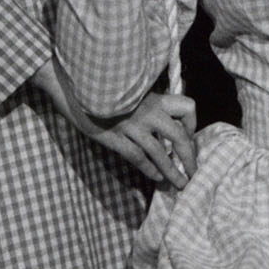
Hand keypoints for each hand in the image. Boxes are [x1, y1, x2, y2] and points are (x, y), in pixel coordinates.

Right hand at [32, 60, 198, 185]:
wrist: (74, 84)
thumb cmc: (105, 86)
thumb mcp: (132, 89)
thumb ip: (148, 102)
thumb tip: (164, 118)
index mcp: (155, 97)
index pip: (187, 108)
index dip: (191, 124)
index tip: (187, 135)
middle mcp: (148, 112)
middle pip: (179, 137)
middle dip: (190, 157)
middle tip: (194, 171)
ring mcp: (131, 126)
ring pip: (160, 153)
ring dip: (172, 171)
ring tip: (180, 184)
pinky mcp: (114, 137)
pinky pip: (138, 158)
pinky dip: (150, 170)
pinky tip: (156, 178)